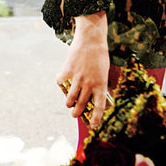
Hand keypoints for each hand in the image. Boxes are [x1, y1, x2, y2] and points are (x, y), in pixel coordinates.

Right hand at [57, 11, 109, 128]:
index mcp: (101, 85)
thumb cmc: (100, 54)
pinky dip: (60, 82)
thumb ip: (101, 83)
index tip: (93, 126)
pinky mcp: (67, 71)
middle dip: (77, 113)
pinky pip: (61, 82)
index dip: (96, 118)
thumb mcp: (105, 71)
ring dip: (69, 103)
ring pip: (70, 97)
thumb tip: (99, 93)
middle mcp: (89, 84)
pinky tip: (62, 80)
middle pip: (81, 105)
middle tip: (75, 114)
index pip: (99, 107)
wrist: (91, 39)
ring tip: (69, 103)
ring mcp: (77, 78)